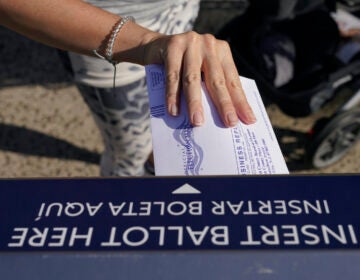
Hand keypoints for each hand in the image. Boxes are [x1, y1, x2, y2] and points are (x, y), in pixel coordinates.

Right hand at [142, 31, 256, 126]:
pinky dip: (172, 95)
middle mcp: (209, 45)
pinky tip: (174, 111)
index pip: (232, 80)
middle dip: (224, 104)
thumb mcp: (201, 70)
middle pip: (216, 80)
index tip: (248, 120)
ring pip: (193, 79)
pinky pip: (173, 76)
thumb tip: (222, 117)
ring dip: (195, 103)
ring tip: (198, 122)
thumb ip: (211, 86)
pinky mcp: (172, 46)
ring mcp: (190, 43)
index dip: (240, 101)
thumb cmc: (182, 65)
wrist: (154, 46)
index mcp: (221, 51)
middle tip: (230, 123)